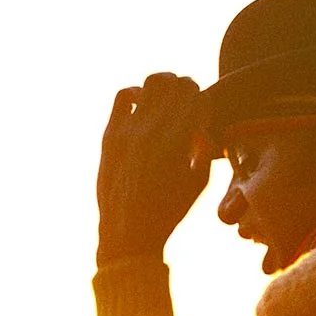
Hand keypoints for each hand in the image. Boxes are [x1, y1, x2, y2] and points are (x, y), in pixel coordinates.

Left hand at [98, 73, 210, 265]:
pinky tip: (143, 105)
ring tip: (167, 97)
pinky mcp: (111, 135)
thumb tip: (201, 128)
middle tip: (187, 103)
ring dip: (165, 84)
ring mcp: (130, 131)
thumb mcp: (198, 184)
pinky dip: (137, 92)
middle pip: (178, 85)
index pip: (198, 99)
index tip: (201, 115)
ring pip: (153, 83)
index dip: (204, 103)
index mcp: (179, 144)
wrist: (128, 232)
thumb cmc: (168, 211)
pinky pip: (124, 95)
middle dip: (188, 90)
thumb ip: (205, 150)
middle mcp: (154, 132)